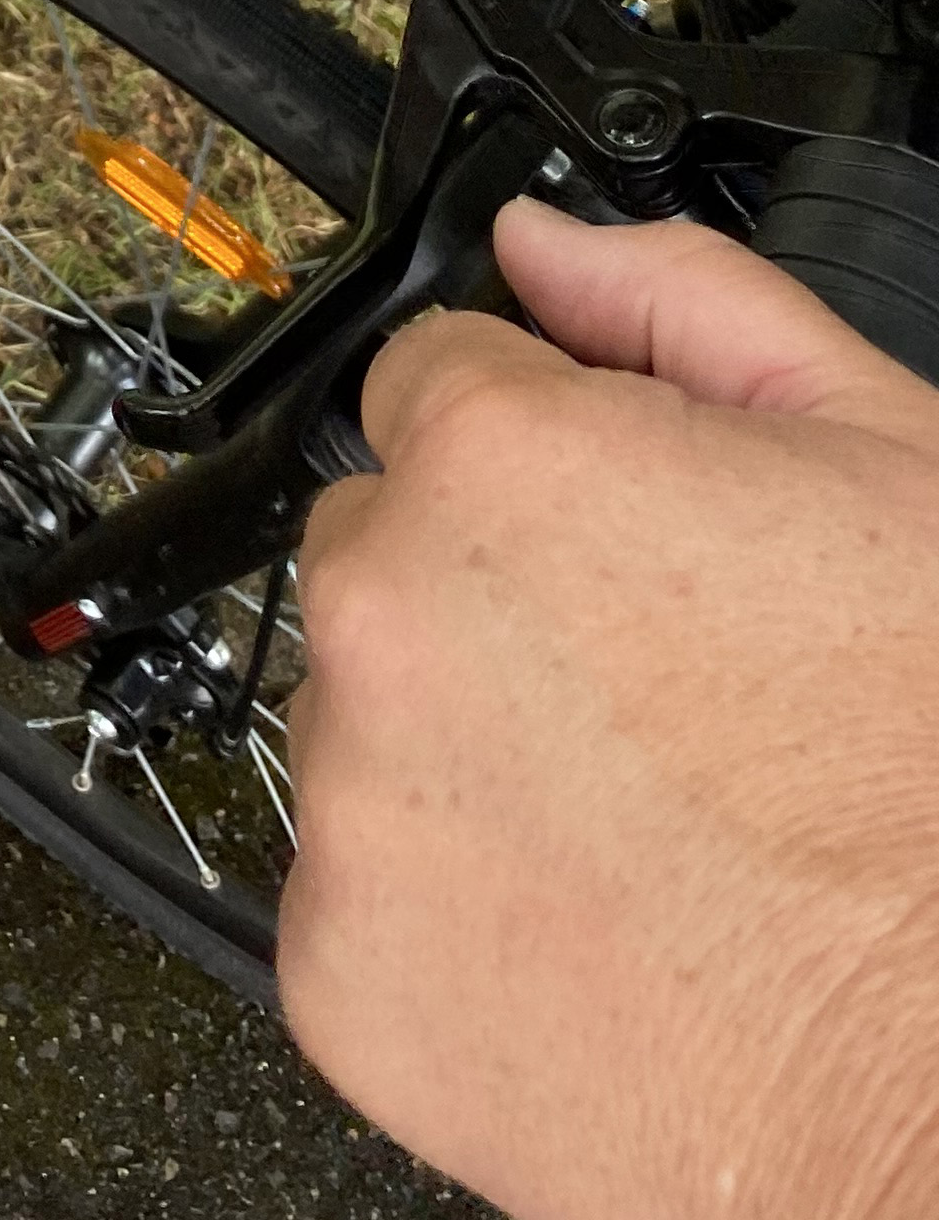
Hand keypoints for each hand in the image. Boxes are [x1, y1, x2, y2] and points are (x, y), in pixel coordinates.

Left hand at [281, 198, 938, 1219]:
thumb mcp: (887, 466)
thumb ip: (684, 303)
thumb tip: (547, 246)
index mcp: (504, 464)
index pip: (435, 372)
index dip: (543, 438)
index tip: (620, 522)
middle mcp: (390, 615)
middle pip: (388, 540)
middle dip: (491, 586)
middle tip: (657, 689)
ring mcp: (350, 803)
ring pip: (367, 714)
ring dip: (464, 742)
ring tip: (647, 822)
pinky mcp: (335, 973)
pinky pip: (359, 886)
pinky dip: (448, 903)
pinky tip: (599, 925)